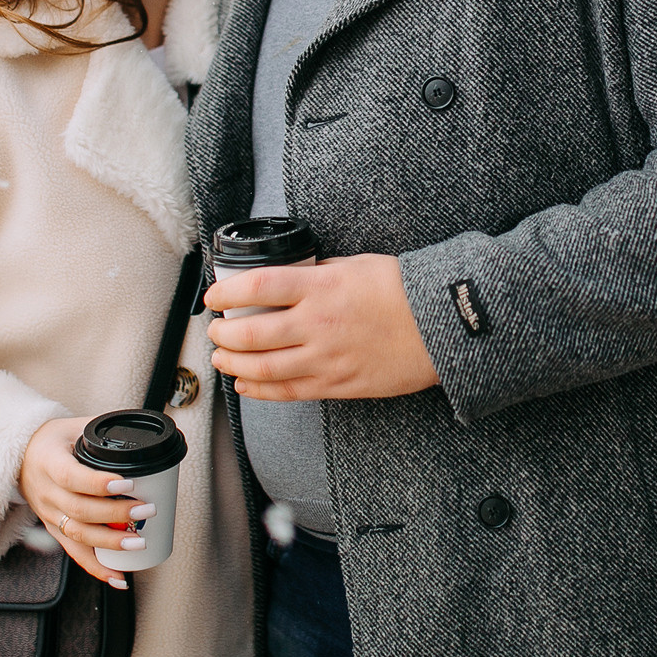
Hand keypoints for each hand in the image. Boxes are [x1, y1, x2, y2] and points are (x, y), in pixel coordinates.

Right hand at [18, 416, 152, 588]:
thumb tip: (143, 431)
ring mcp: (49, 515)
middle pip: (79, 510)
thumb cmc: (51, 441)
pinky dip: (96, 567)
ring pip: (78, 535)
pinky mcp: (55, 530)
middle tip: (145, 510)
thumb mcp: (73, 426)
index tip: (126, 483)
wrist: (19, 457)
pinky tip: (117, 576)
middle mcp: (46, 492)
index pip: (72, 476)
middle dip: (115, 513)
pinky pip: (74, 552)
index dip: (98, 483)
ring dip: (110, 543)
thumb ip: (103, 429)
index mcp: (49, 462)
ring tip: (138, 543)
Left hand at [205, 254, 438, 400]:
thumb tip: (290, 281)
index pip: (258, 288)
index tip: (213, 297)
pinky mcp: (338, 384)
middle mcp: (318, 324)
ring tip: (222, 358)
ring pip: (263, 368)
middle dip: (223, 334)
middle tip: (216, 331)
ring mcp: (327, 358)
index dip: (227, 293)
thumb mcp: (356, 265)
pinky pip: (289, 391)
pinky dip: (260, 390)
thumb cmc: (404, 290)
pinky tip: (247, 385)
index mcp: (321, 287)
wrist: (443, 326)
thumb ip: (319, 274)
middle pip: (251, 333)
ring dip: (234, 364)